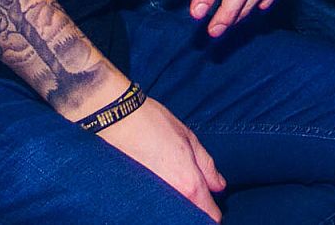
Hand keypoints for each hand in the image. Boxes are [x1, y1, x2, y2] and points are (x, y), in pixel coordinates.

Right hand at [100, 95, 225, 220]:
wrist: (116, 119)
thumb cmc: (153, 124)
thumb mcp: (189, 138)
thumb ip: (207, 166)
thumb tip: (219, 186)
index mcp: (188, 183)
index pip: (208, 216)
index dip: (213, 213)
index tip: (211, 206)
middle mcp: (169, 198)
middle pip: (188, 219)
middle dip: (194, 213)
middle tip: (194, 199)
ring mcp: (148, 201)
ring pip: (169, 217)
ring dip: (175, 210)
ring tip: (173, 193)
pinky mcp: (131, 200)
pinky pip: (150, 210)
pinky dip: (157, 206)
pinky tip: (156, 193)